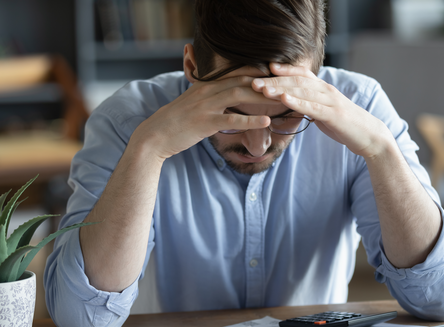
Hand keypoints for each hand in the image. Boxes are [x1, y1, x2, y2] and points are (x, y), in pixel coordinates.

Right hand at [131, 67, 281, 160]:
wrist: (155, 135)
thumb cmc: (176, 122)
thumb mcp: (194, 103)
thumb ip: (210, 96)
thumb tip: (226, 96)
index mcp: (207, 85)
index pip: (237, 74)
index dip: (259, 73)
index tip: (278, 75)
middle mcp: (207, 91)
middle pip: (243, 81)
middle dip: (266, 82)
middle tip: (288, 85)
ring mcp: (206, 106)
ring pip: (240, 96)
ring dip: (263, 97)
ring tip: (283, 99)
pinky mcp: (205, 123)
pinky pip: (231, 120)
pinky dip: (250, 120)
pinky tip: (266, 121)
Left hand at [251, 63, 393, 158]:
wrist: (368, 136)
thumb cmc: (344, 125)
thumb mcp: (324, 113)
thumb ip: (309, 106)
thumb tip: (293, 104)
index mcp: (323, 89)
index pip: (301, 74)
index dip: (283, 70)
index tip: (264, 68)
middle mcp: (326, 90)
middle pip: (296, 81)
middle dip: (273, 80)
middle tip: (252, 81)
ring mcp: (330, 101)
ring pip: (301, 90)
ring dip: (280, 88)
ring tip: (262, 89)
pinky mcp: (333, 114)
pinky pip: (312, 106)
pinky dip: (296, 101)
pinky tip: (283, 99)